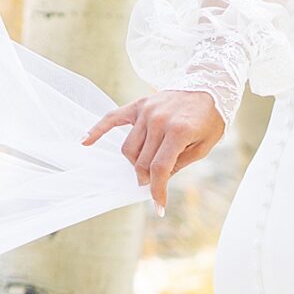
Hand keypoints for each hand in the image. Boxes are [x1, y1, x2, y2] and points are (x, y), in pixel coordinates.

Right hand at [82, 88, 224, 212]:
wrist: (209, 87)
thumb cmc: (209, 120)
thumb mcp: (203, 147)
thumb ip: (179, 164)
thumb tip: (157, 180)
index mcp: (178, 131)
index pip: (159, 169)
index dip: (157, 190)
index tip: (159, 207)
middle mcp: (159, 120)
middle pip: (141, 162)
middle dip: (146, 178)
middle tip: (153, 182)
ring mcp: (147, 111)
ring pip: (128, 149)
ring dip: (134, 163)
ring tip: (145, 166)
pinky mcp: (139, 105)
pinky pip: (112, 118)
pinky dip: (97, 130)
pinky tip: (84, 142)